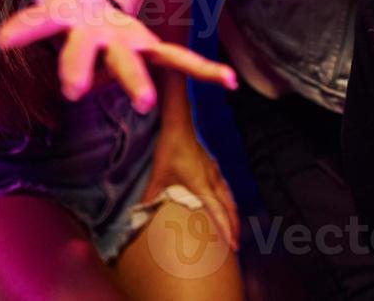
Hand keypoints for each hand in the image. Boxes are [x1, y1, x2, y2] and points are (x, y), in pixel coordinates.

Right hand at [0, 0, 237, 111]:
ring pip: (130, 66)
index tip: (4, 39)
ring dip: (136, 82)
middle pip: (81, 57)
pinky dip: (205, 72)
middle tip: (71, 92)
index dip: (24, 29)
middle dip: (76, 71)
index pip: (38, 24)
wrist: (94, 21)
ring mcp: (122, 49)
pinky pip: (181, 61)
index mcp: (63, 20)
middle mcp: (91, 42)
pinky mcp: (151, 49)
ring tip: (146, 103)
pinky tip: (232, 81)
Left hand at [145, 124, 239, 251]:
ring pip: (229, 198)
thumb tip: (138, 217)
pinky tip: (223, 206)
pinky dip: (227, 203)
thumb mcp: (157, 175)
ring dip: (232, 215)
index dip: (225, 229)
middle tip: (235, 247)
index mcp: (201, 184)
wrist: (179, 126)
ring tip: (233, 231)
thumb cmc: (168, 150)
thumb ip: (151, 197)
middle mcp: (213, 180)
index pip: (218, 211)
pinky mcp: (213, 167)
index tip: (231, 246)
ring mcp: (215, 172)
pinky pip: (225, 189)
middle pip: (229, 207)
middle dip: (234, 227)